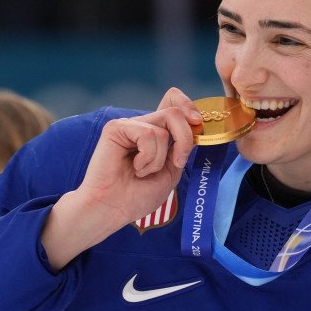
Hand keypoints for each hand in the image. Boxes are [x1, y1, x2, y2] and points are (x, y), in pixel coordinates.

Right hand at [43, 88, 200, 268]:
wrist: (113, 209)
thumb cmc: (138, 195)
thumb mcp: (171, 170)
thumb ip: (182, 147)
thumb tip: (193, 125)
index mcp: (156, 134)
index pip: (173, 102)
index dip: (187, 104)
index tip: (197, 121)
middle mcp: (143, 126)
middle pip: (175, 113)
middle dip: (185, 139)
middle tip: (178, 162)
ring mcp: (129, 125)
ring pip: (164, 128)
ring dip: (160, 159)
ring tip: (143, 172)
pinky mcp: (116, 128)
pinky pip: (148, 135)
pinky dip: (148, 157)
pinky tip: (134, 168)